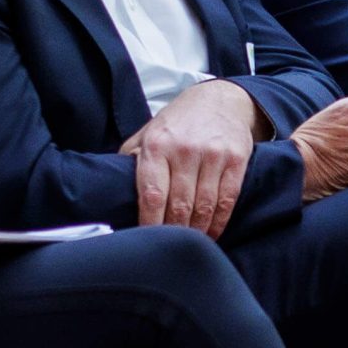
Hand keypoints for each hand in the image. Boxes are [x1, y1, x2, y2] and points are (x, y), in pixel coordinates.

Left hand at [119, 78, 264, 237]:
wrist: (220, 100)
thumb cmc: (179, 123)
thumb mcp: (148, 133)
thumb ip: (130, 159)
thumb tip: (111, 190)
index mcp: (156, 145)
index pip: (151, 194)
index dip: (149, 223)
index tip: (147, 240)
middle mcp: (184, 149)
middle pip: (179, 205)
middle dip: (174, 232)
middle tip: (170, 247)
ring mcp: (213, 154)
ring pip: (204, 206)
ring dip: (197, 230)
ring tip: (191, 242)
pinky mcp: (236, 159)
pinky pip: (227, 199)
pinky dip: (219, 221)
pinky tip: (212, 231)